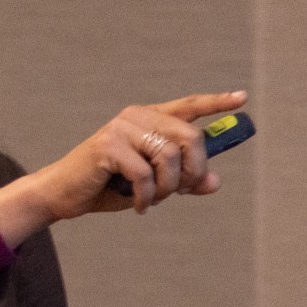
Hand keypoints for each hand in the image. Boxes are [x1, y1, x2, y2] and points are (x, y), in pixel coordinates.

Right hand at [0, 91, 245, 248]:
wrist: (64, 194)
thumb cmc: (107, 186)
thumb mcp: (152, 185)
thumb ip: (183, 180)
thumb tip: (214, 181)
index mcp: (149, 118)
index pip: (189, 105)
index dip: (216, 103)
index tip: (242, 99)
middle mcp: (136, 116)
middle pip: (190, 137)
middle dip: (193, 171)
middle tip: (181, 192)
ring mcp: (121, 128)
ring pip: (169, 157)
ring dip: (168, 188)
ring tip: (153, 200)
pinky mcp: (108, 146)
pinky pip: (145, 174)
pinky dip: (147, 197)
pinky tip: (139, 206)